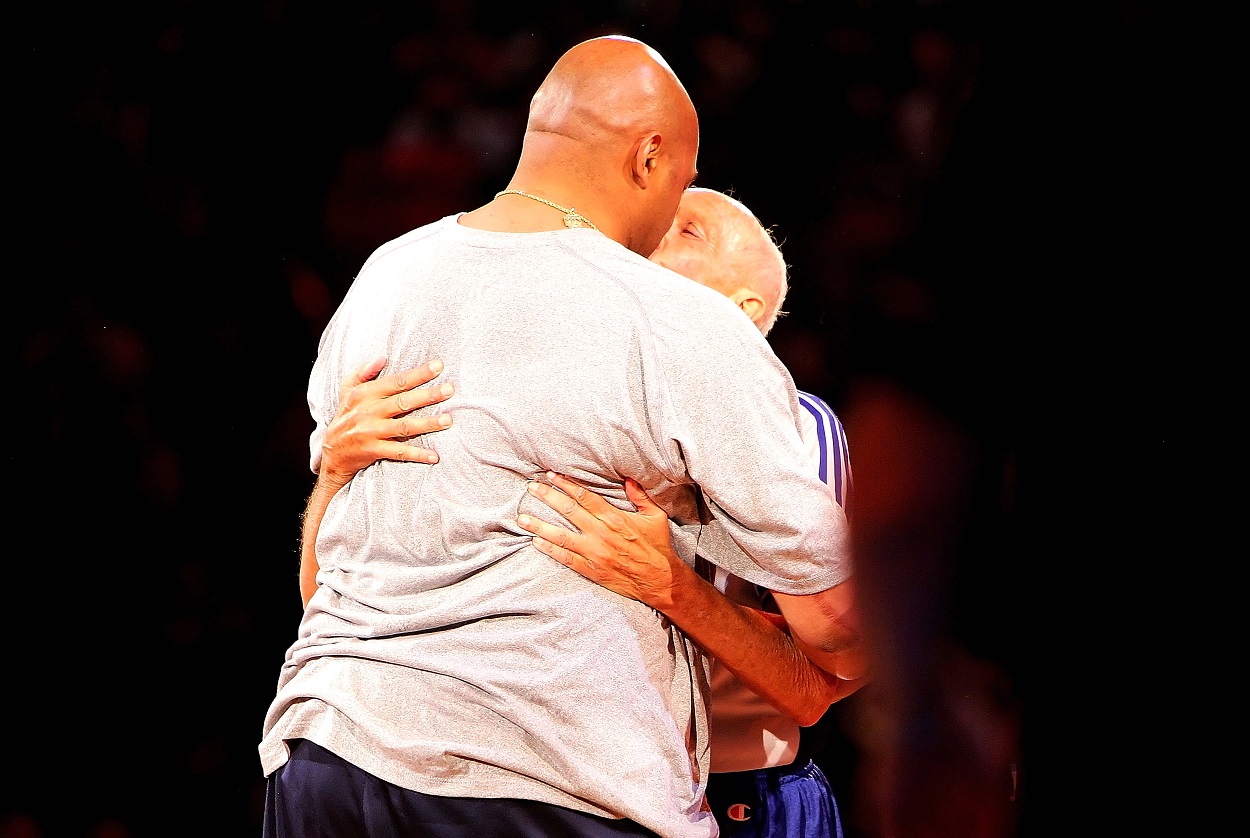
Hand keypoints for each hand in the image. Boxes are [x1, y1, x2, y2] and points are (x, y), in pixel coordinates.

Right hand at [319, 356, 453, 485]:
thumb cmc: (345, 417)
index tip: (438, 366)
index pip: (396, 382)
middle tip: (450, 390)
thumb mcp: (347, 391)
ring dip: (427, 424)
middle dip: (428, 395)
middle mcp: (368, 412)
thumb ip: (363, 373)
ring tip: (448, 420)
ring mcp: (371, 433)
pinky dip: (417, 454)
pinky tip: (435, 456)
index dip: (418, 374)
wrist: (332, 453)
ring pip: (404, 427)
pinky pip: (399, 453)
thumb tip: (382, 357)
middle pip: (403, 402)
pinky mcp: (374, 451)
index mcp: (364, 394)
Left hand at [519, 472, 680, 609]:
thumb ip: (640, 497)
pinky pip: (565, 558)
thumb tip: (629, 478)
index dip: (566, 485)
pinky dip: (549, 550)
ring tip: (522, 518)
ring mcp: (594, 553)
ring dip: (540, 526)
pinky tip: (535, 542)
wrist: (660, 581)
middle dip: (547, 497)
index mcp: (614, 518)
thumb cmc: (658, 547)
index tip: (551, 475)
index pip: (584, 497)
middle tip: (531, 488)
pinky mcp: (591, 570)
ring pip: (560, 536)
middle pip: (568, 511)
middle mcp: (601, 534)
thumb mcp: (655, 517)